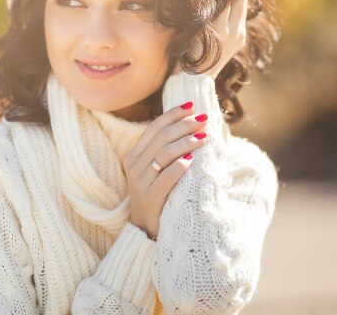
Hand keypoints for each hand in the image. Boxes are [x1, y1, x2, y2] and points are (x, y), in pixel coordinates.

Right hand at [123, 102, 208, 238]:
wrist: (144, 228)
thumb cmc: (156, 195)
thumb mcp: (153, 171)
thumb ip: (164, 152)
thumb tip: (188, 126)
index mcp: (133, 156)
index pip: (153, 128)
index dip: (172, 115)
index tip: (190, 106)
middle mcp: (134, 166)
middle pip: (160, 138)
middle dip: (183, 126)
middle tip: (202, 120)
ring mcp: (140, 182)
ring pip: (164, 154)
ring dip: (186, 143)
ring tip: (203, 138)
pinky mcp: (150, 197)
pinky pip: (166, 177)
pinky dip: (179, 167)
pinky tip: (192, 160)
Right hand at [173, 0, 247, 78]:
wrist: (195, 79)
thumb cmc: (185, 54)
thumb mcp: (192, 30)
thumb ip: (202, 11)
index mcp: (220, 27)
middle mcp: (234, 31)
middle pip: (240, 0)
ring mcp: (239, 37)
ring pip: (242, 10)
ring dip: (235, 2)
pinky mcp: (240, 42)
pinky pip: (240, 21)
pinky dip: (235, 14)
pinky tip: (225, 12)